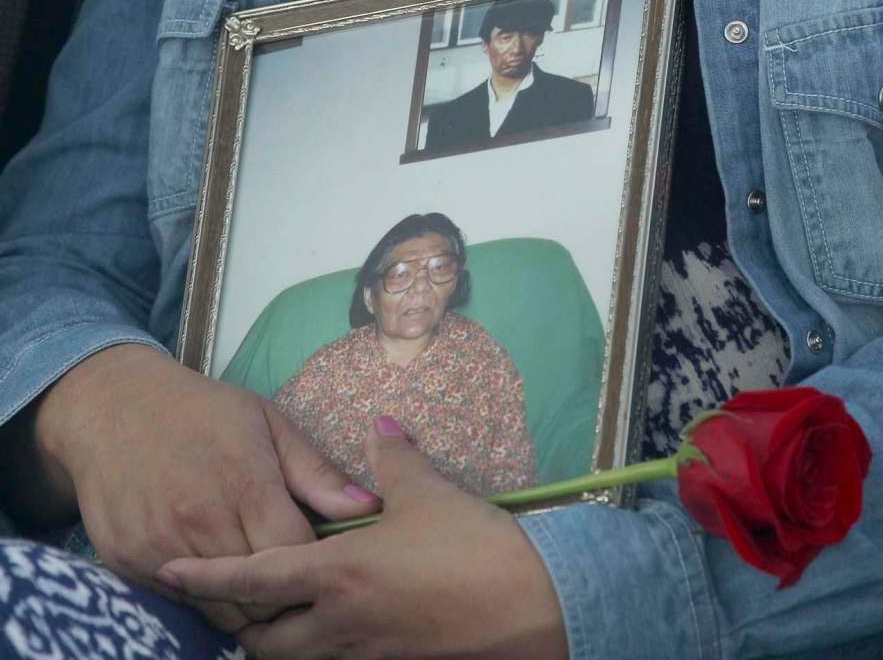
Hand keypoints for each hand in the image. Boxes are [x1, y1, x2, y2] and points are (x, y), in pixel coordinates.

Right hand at [35, 345, 378, 634]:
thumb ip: (316, 472)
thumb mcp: (267, 422)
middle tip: (298, 580)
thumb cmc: (203, 411)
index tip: (326, 560)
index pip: (296, 558)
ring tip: (262, 581)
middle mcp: (201, 522)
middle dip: (286, 595)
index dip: (317, 566)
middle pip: (261, 596)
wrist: (114, 406)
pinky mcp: (129, 564)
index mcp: (245, 484)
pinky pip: (180, 605)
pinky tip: (219, 573)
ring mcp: (161, 548)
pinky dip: (204, 599)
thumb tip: (369, 507)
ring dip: (247, 605)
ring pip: (222, 612)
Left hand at [158, 416, 569, 659]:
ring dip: (281, 639)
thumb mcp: (428, 491)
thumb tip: (377, 428)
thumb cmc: (471, 547)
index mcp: (337, 575)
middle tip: (236, 595)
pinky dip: (323, 647)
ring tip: (280, 611)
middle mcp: (338, 623)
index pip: (253, 579)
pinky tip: (338, 623)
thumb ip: (392, 459)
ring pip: (298, 659)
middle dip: (242, 624)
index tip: (168, 570)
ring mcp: (365, 653)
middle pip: (263, 640)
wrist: (531, 608)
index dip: (207, 576)